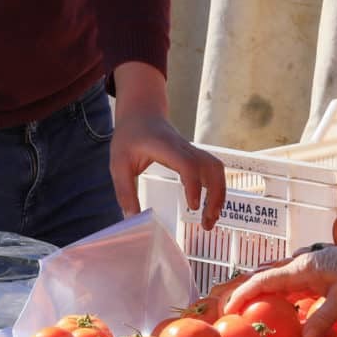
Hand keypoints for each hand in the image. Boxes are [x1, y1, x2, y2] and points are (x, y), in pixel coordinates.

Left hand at [108, 63, 224, 228]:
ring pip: (216, 169)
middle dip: (215, 195)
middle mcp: (184, 147)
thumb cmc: (129, 137)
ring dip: (219, 194)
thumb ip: (124, 191)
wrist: (141, 113)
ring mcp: (192, 150)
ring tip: (210, 220)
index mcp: (165, 147)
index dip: (194, 184)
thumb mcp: (118, 164)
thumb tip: (132, 220)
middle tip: (207, 223)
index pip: (187, 164)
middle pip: (211, 167)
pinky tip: (208, 207)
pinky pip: (212, 170)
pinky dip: (216, 189)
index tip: (193, 206)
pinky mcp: (195, 155)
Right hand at [225, 214, 336, 336]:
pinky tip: (273, 310)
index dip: (243, 295)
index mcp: (300, 269)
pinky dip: (274, 297)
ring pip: (273, 283)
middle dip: (243, 296)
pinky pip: (287, 287)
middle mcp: (297, 267)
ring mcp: (304, 270)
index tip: (228, 310)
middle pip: (263, 280)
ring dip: (258, 296)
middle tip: (229, 316)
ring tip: (244, 315)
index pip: (263, 281)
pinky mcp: (312, 275)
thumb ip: (323, 317)